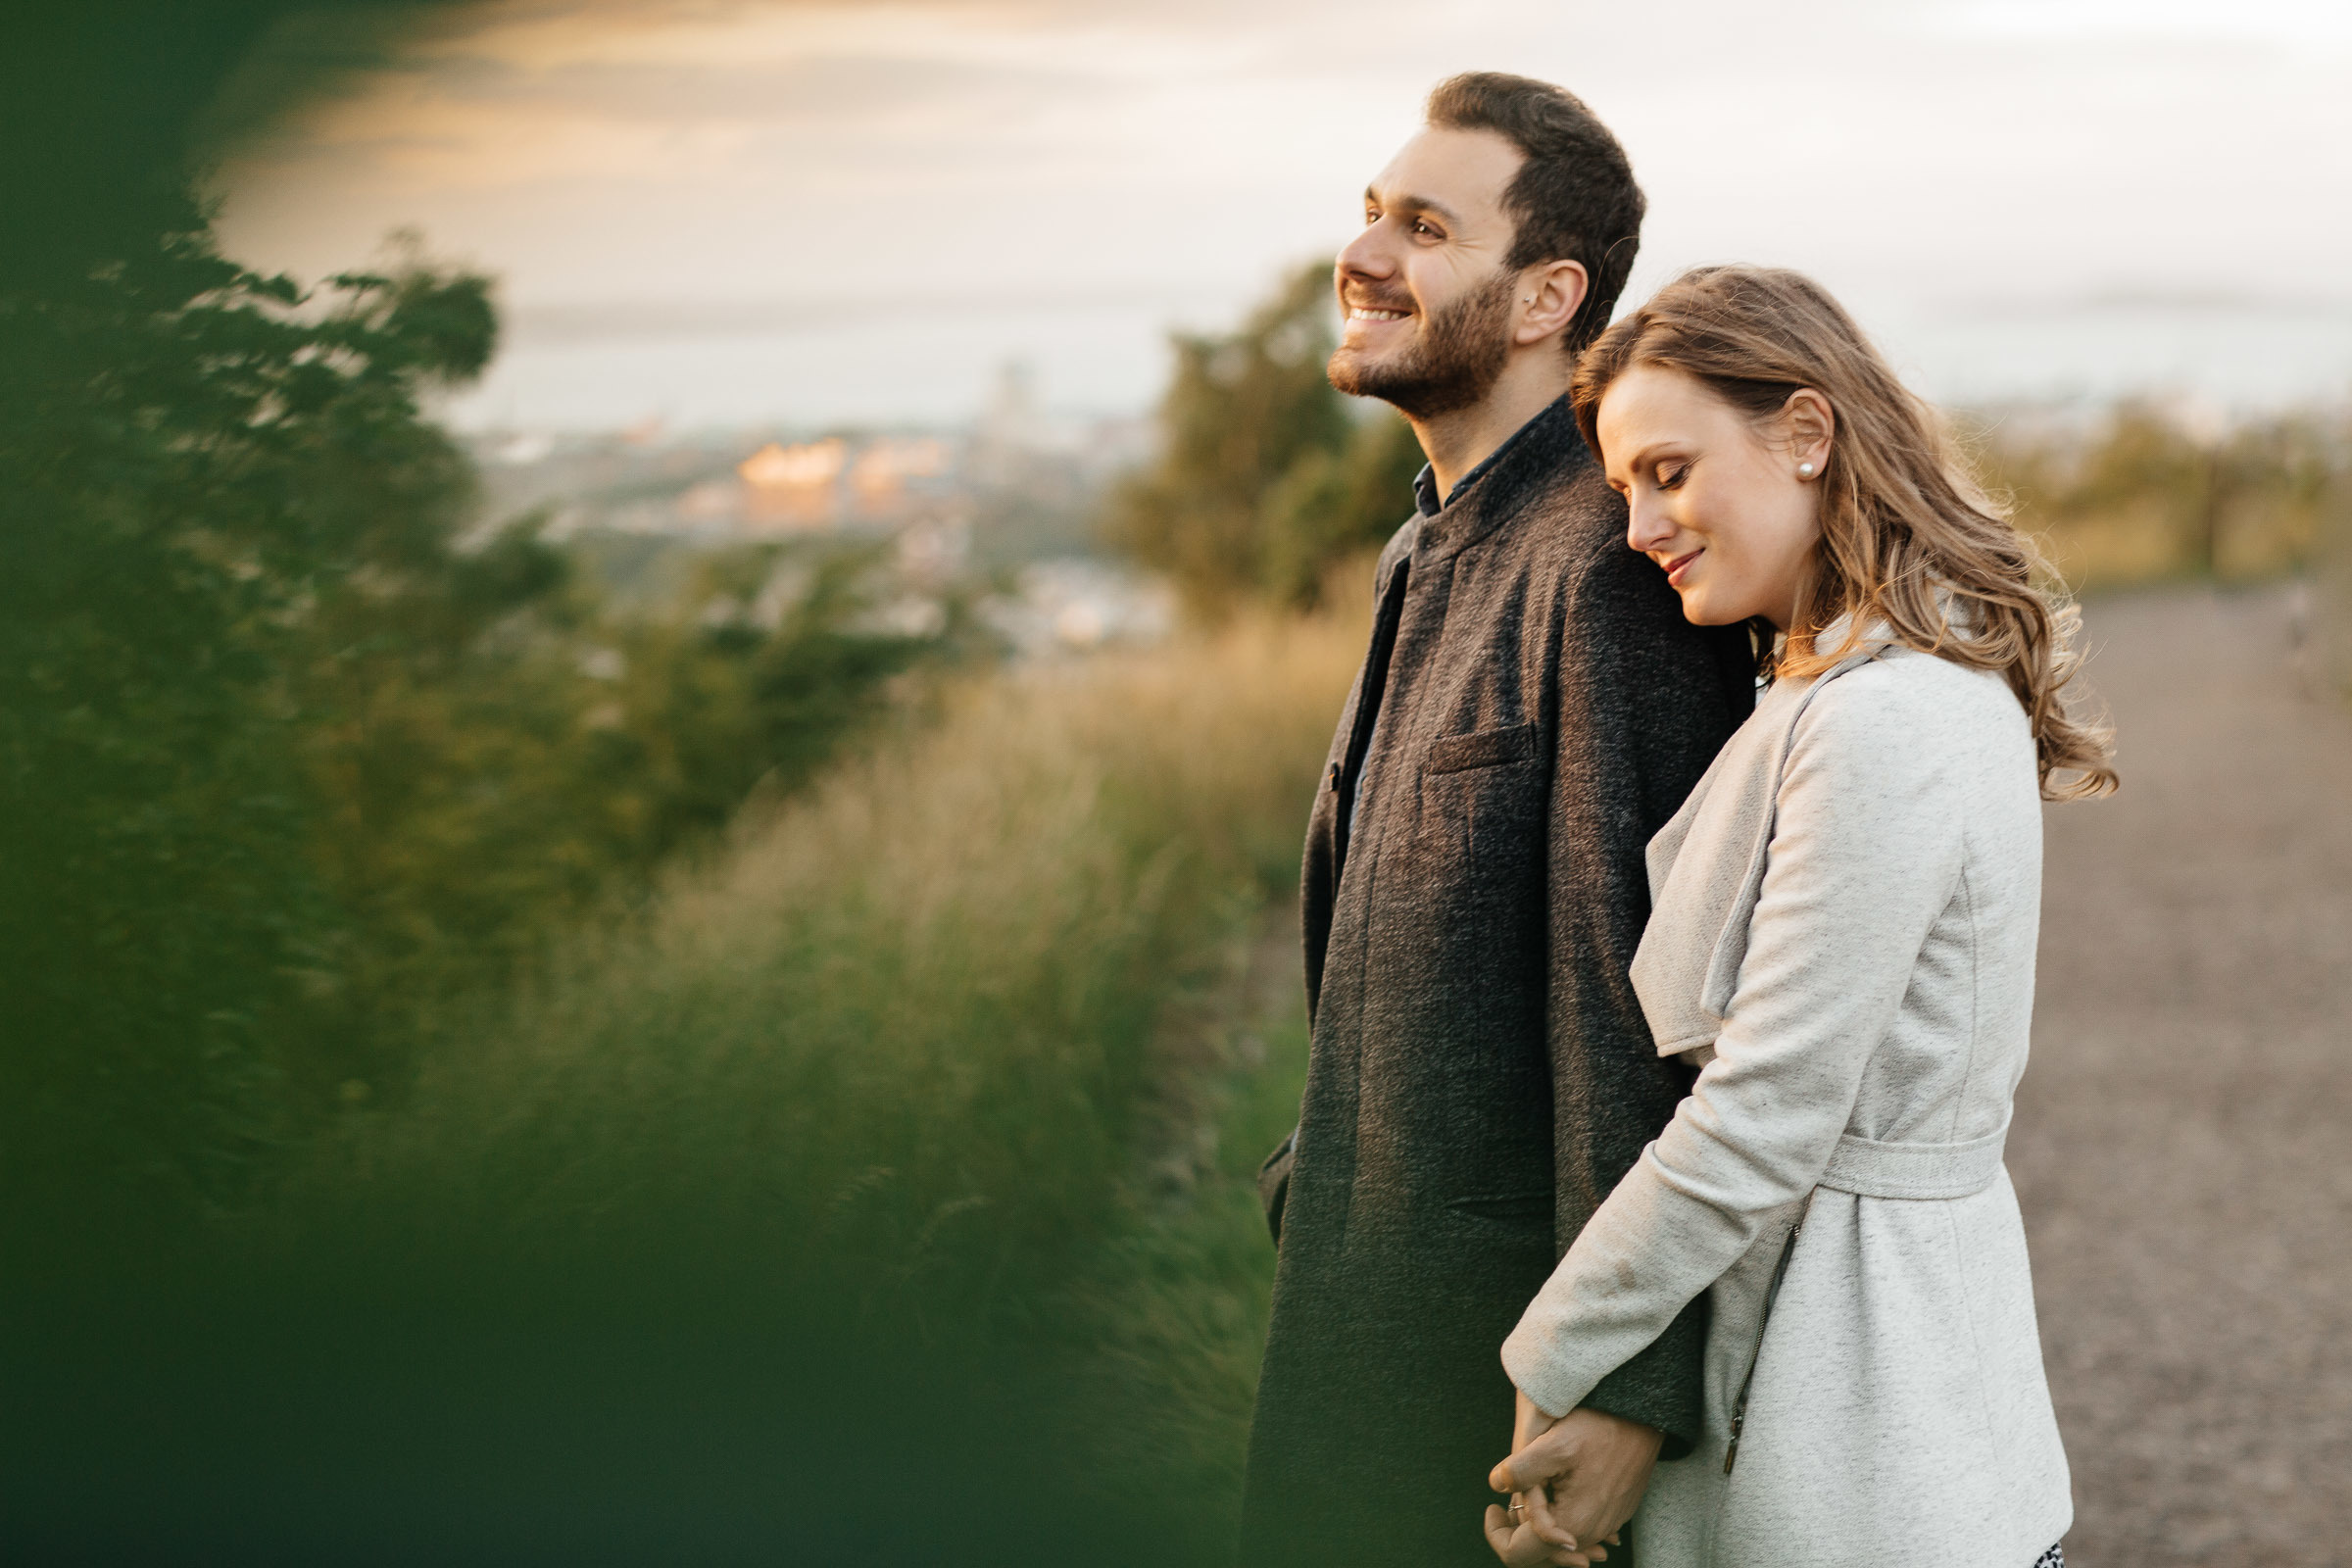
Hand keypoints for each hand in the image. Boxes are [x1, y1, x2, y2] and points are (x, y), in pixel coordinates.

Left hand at [1489, 1392, 1660, 1561]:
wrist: (1645, 1419)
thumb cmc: (1600, 1427)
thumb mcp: (1552, 1444)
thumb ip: (1519, 1470)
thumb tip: (1496, 1485)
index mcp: (1571, 1524)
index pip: (1519, 1553)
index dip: (1497, 1534)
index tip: (1490, 1509)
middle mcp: (1591, 1533)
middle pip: (1540, 1549)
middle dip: (1519, 1525)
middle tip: (1507, 1494)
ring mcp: (1607, 1525)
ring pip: (1560, 1536)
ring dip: (1539, 1518)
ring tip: (1529, 1487)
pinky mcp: (1615, 1512)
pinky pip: (1581, 1524)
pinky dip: (1562, 1513)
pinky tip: (1555, 1489)